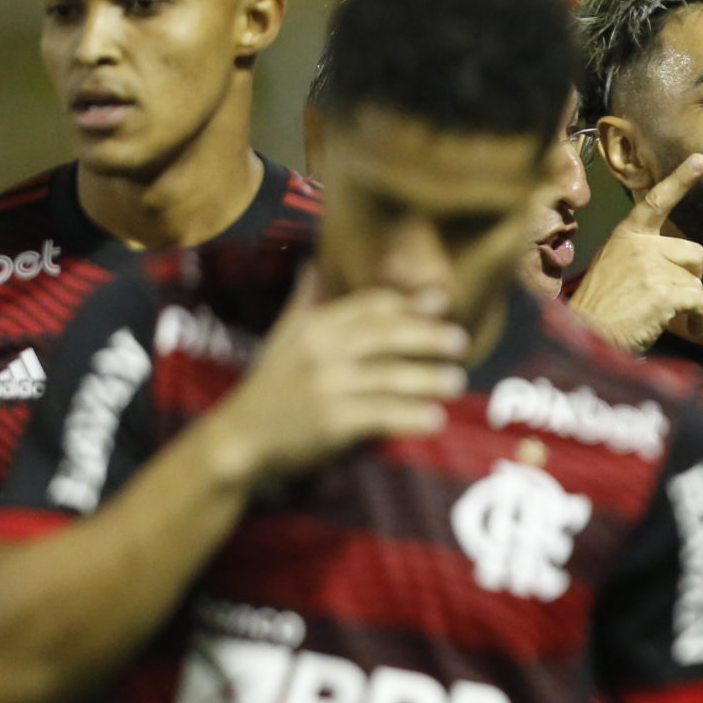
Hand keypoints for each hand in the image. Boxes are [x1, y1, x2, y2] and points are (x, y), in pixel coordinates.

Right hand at [202, 272, 465, 487]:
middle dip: (427, 335)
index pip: (369, 306)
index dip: (408, 302)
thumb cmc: (270, 386)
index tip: (442, 301)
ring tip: (457, 382)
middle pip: (385, 335)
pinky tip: (435, 419)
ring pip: (389, 376)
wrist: (241, 439)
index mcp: (314, 326)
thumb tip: (316, 264)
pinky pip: (381, 414)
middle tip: (461, 341)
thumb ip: (306, 303)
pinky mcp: (331, 421)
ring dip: (428, 379)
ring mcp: (326, 385)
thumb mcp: (283, 338)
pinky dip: (411, 416)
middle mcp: (320, 350)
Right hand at [567, 153, 702, 350]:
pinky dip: (700, 318)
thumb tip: (680, 265)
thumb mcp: (613, 269)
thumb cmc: (601, 311)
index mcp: (625, 236)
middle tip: (672, 297)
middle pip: (694, 252)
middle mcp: (638, 245)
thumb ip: (641, 257)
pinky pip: (700, 301)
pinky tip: (689, 327)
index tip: (700, 160)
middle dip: (691, 277)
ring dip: (691, 302)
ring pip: (697, 281)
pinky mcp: (663, 292)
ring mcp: (650, 267)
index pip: (655, 201)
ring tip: (668, 316)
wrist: (587, 339)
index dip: (680, 180)